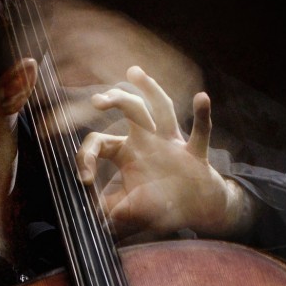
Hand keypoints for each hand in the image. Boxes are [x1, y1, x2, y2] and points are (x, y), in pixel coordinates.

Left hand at [75, 66, 256, 240]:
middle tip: (97, 100)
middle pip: (131, 110)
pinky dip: (203, 116)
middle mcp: (148, 141)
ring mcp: (173, 144)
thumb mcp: (126, 209)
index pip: (99, 141)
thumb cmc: (160, 206)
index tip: (86, 178)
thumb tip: (83, 213)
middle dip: (115, 99)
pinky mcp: (195, 154)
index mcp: (127, 152)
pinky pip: (201, 133)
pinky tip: (202, 97)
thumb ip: (105, 209)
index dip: (87, 156)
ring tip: (134, 72)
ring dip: (151, 90)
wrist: (197, 210)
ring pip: (163, 109)